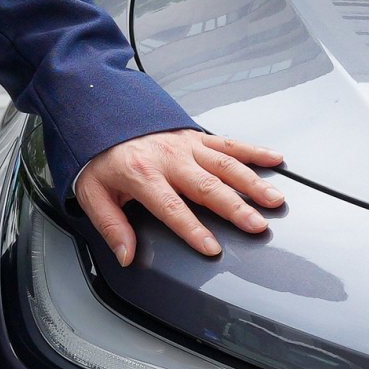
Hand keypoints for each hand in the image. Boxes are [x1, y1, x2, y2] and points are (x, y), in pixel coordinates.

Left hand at [74, 128, 287, 265]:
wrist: (100, 112)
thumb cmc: (98, 156)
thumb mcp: (92, 194)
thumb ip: (112, 226)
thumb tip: (127, 255)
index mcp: (142, 174)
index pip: (172, 207)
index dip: (193, 229)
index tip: (212, 247)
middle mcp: (169, 158)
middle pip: (208, 187)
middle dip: (235, 208)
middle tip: (257, 225)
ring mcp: (186, 145)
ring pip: (226, 165)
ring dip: (252, 183)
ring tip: (274, 200)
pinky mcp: (196, 136)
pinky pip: (229, 143)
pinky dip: (254, 151)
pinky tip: (275, 159)